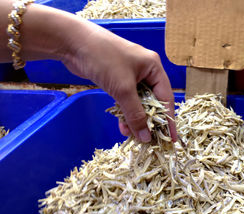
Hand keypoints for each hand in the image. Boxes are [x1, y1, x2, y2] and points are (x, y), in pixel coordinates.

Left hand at [62, 20, 176, 142]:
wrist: (73, 43)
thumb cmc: (104, 60)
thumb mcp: (123, 89)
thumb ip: (136, 114)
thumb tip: (146, 137)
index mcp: (154, 68)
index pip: (166, 98)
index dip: (169, 120)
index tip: (171, 138)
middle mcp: (145, 71)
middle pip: (153, 101)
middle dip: (150, 121)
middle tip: (151, 140)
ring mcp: (130, 75)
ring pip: (137, 102)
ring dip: (135, 119)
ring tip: (133, 135)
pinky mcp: (117, 79)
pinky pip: (125, 100)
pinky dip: (124, 112)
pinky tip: (122, 126)